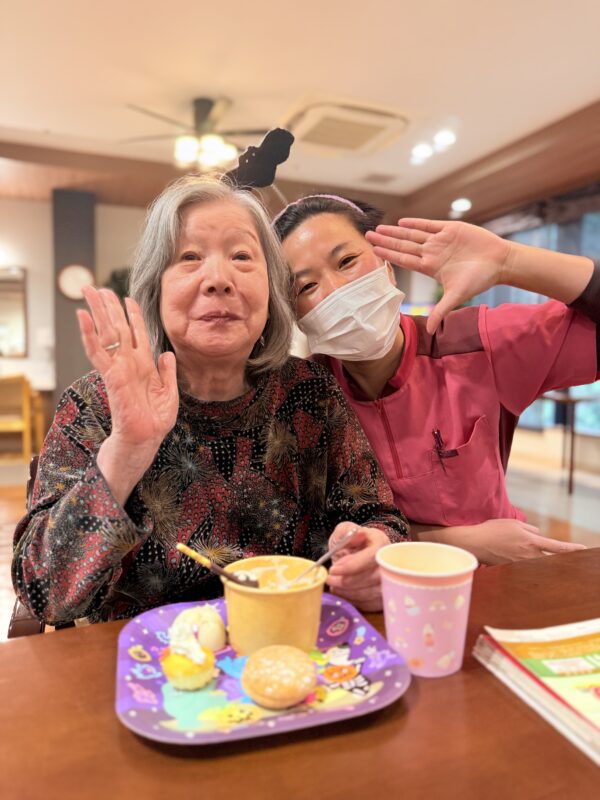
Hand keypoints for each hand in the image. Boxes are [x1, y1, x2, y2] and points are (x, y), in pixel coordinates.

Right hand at [77, 287, 178, 457]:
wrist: (146, 439)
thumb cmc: (155, 421)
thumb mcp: (169, 393)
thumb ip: (166, 372)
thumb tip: (166, 353)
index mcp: (144, 365)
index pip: (137, 333)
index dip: (133, 316)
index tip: (128, 298)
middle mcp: (129, 362)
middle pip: (117, 327)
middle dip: (108, 306)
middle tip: (97, 287)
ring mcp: (118, 366)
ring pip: (106, 332)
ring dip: (98, 311)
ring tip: (88, 291)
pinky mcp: (111, 374)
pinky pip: (98, 351)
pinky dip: (89, 333)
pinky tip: (83, 316)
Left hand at [325, 522, 389, 611]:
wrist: (356, 555)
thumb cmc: (350, 543)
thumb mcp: (344, 531)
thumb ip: (346, 532)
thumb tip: (358, 535)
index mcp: (381, 542)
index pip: (372, 556)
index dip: (353, 565)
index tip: (334, 569)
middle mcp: (390, 562)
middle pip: (375, 577)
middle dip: (349, 581)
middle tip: (330, 579)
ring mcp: (390, 580)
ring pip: (374, 593)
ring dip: (350, 593)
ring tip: (333, 586)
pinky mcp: (385, 595)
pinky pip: (372, 604)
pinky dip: (355, 601)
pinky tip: (343, 594)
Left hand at [365, 218, 511, 333]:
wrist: (500, 261)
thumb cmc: (480, 279)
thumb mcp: (457, 296)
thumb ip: (442, 311)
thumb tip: (431, 332)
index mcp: (431, 267)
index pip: (404, 260)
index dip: (388, 255)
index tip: (373, 251)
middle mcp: (432, 253)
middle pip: (403, 245)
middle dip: (385, 240)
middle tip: (367, 235)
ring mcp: (440, 240)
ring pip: (413, 234)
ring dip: (396, 231)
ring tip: (379, 227)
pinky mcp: (451, 229)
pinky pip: (429, 225)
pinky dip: (416, 223)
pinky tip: (401, 222)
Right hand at [466, 519, 585, 564]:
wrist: (475, 543)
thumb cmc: (493, 530)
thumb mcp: (514, 523)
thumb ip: (530, 529)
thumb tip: (538, 535)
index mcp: (531, 541)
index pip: (557, 547)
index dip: (572, 549)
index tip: (584, 550)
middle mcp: (528, 555)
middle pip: (550, 559)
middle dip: (558, 557)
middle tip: (565, 558)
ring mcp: (521, 564)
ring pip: (538, 562)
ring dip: (538, 558)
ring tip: (528, 553)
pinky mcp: (512, 569)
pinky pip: (525, 565)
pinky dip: (525, 561)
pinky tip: (515, 556)